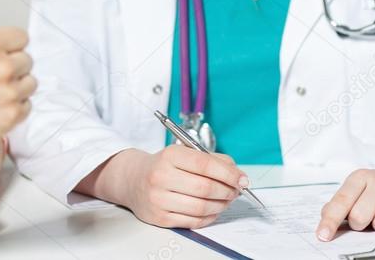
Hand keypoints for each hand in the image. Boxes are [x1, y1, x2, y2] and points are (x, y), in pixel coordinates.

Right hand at [0, 0, 35, 146]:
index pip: (22, 37)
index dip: (7, 47)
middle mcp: (1, 68)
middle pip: (27, 60)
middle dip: (11, 67)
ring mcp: (8, 94)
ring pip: (31, 83)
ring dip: (16, 87)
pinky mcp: (12, 116)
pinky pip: (28, 105)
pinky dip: (14, 108)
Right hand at [113, 145, 248, 228]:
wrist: (132, 180)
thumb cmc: (163, 165)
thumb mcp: (183, 153)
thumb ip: (212, 160)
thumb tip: (237, 175)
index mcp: (170, 155)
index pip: (205, 165)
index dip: (229, 174)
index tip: (242, 179)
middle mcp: (161, 176)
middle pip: (205, 188)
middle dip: (227, 191)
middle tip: (235, 191)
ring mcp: (159, 199)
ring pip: (201, 207)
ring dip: (221, 205)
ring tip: (225, 200)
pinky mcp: (160, 217)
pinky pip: (193, 221)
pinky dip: (209, 217)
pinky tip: (213, 209)